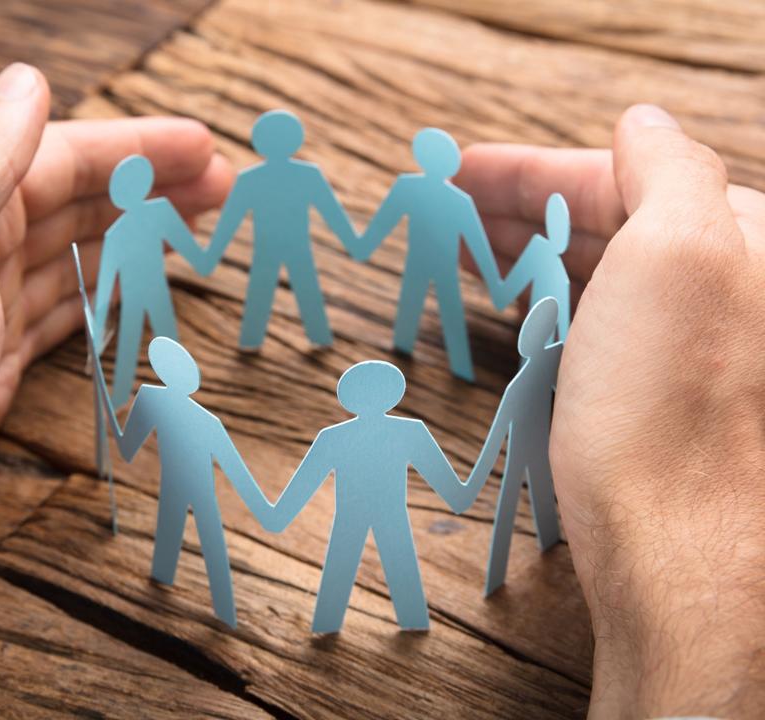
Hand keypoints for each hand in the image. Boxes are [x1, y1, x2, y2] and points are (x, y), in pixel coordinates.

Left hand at [0, 63, 230, 650]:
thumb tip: (26, 80)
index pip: (54, 158)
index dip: (133, 147)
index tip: (204, 147)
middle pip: (69, 206)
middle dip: (146, 188)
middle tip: (220, 188)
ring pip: (69, 260)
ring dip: (131, 238)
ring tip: (191, 231)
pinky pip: (59, 320)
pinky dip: (102, 299)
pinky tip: (131, 293)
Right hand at [458, 105, 764, 716]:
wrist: (680, 565)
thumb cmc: (672, 416)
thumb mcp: (675, 255)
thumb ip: (666, 167)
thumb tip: (642, 119)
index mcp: (748, 244)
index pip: (632, 174)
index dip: (535, 167)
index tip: (459, 171)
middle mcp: (734, 295)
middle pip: (615, 224)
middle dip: (525, 209)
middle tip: (447, 209)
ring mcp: (700, 354)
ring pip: (605, 277)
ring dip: (532, 256)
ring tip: (466, 255)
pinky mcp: (666, 404)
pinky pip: (601, 330)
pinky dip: (552, 309)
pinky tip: (517, 313)